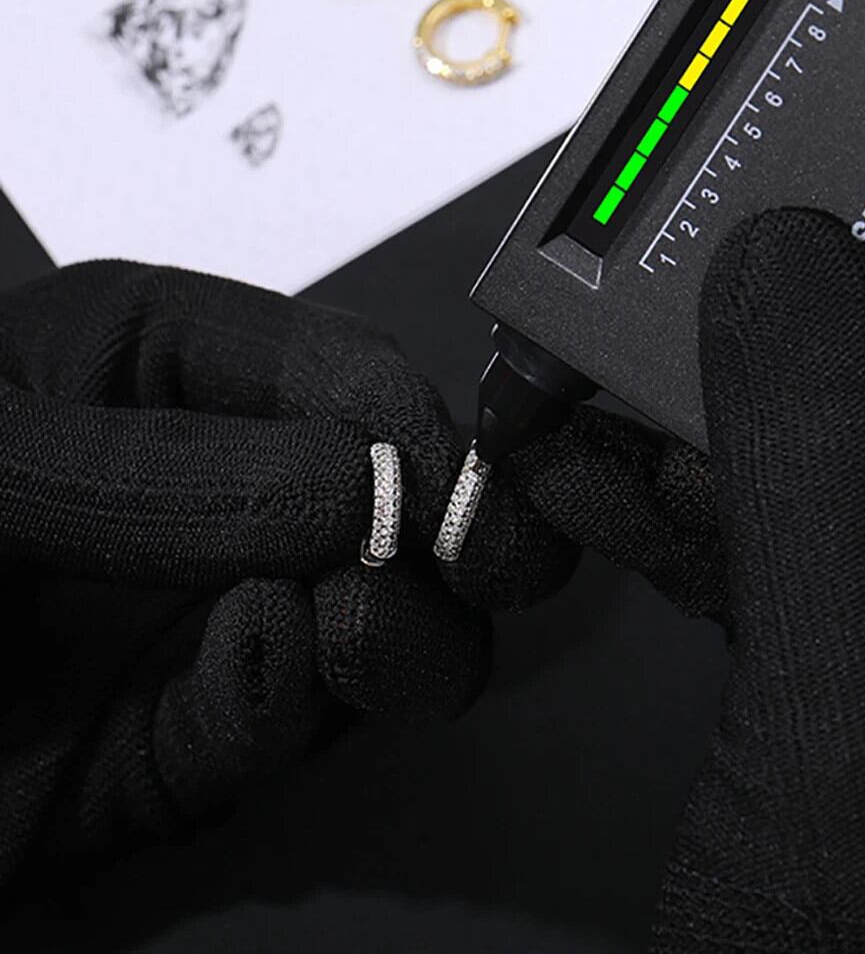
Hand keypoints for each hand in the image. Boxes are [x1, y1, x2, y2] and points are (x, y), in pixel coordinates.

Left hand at [0, 261, 574, 889]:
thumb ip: (171, 477)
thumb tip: (360, 500)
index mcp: (175, 374)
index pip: (351, 375)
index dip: (414, 427)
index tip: (446, 496)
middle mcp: (225, 490)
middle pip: (402, 503)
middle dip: (447, 537)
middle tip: (455, 568)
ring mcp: (223, 609)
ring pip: (383, 625)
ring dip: (396, 635)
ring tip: (353, 636)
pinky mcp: (199, 728)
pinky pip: (284, 723)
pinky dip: (285, 710)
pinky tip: (255, 685)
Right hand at [529, 209, 864, 949]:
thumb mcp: (856, 694)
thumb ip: (828, 465)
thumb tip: (782, 265)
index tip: (808, 180)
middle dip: (755, 332)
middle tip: (648, 276)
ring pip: (805, 470)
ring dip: (677, 420)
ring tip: (572, 375)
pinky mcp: (828, 675)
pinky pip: (748, 553)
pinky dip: (657, 510)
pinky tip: (575, 474)